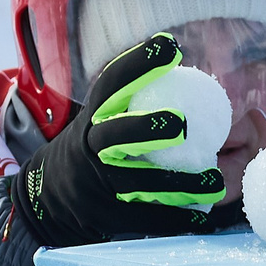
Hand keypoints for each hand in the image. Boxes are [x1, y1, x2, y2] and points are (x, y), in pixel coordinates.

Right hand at [5, 33, 226, 247]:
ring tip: (214, 182)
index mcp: (94, 114)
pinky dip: (176, 219)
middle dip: (145, 128)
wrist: (51, 195)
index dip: (138, 64)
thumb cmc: (96, 145)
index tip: (170, 46)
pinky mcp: (106, 214)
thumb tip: (195, 77)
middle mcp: (91, 146)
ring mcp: (97, 183)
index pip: (112, 83)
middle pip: (115, 136)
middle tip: (181, 124)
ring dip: (179, 184)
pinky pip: (145, 218)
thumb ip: (135, 101)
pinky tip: (203, 219)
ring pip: (139, 183)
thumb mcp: (103, 117)